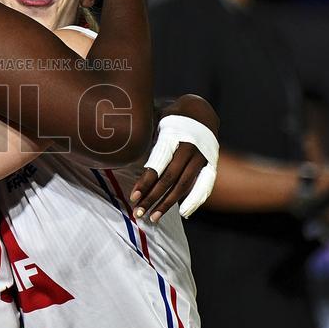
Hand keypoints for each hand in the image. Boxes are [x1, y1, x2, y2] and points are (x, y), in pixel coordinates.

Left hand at [130, 100, 219, 221]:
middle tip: (138, 212)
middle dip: (153, 197)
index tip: (133, 197)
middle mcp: (191, 146)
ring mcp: (203, 156)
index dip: (145, 181)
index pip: (158, 163)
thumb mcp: (155, 117)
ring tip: (153, 217)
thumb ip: (142, 132)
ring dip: (168, 203)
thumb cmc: (169, 117)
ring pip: (185, 185)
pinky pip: (204, 185)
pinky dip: (194, 200)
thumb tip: (117, 140)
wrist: (200, 110)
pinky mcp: (211, 163)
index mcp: (174, 133)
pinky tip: (182, 212)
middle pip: (170, 178)